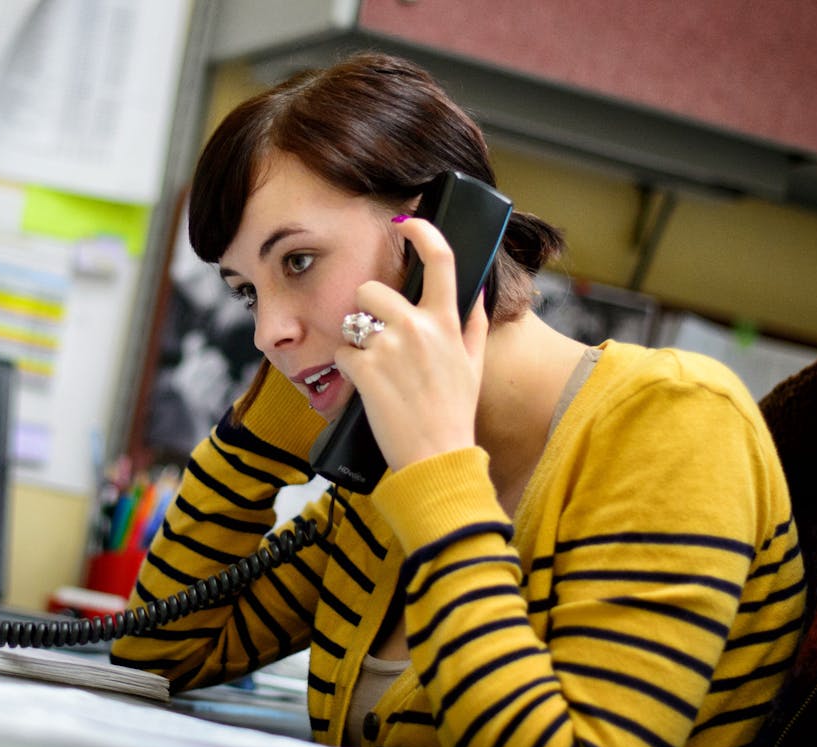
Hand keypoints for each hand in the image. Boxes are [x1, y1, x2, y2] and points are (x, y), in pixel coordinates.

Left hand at [332, 217, 487, 471]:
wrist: (436, 456)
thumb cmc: (454, 413)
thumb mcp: (473, 365)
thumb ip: (472, 325)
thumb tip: (475, 292)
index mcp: (447, 322)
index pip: (439, 259)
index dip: (421, 231)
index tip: (406, 221)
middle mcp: (418, 327)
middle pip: (371, 288)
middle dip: (365, 308)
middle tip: (375, 336)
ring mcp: (389, 347)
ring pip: (352, 322)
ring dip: (356, 342)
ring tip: (376, 370)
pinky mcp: (365, 369)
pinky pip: (341, 353)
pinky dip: (348, 370)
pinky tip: (368, 388)